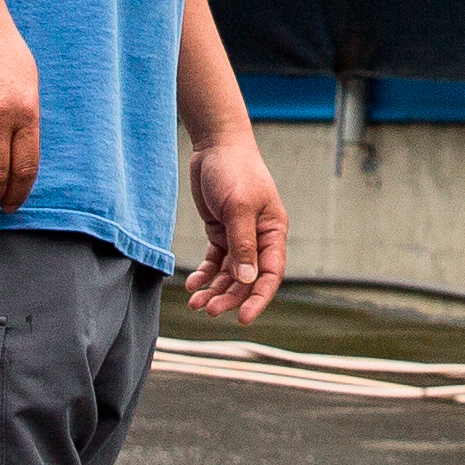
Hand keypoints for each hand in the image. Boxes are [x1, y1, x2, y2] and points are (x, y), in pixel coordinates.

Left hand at [181, 128, 287, 321]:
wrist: (215, 145)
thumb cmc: (234, 171)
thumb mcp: (239, 207)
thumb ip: (243, 245)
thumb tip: (246, 280)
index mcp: (273, 232)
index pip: (270, 274)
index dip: (258, 298)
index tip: (243, 318)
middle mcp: (259, 238)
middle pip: (247, 278)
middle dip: (229, 297)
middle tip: (208, 311)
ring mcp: (239, 236)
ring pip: (229, 274)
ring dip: (214, 290)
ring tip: (195, 303)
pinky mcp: (220, 231)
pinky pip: (215, 261)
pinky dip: (205, 274)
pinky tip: (192, 285)